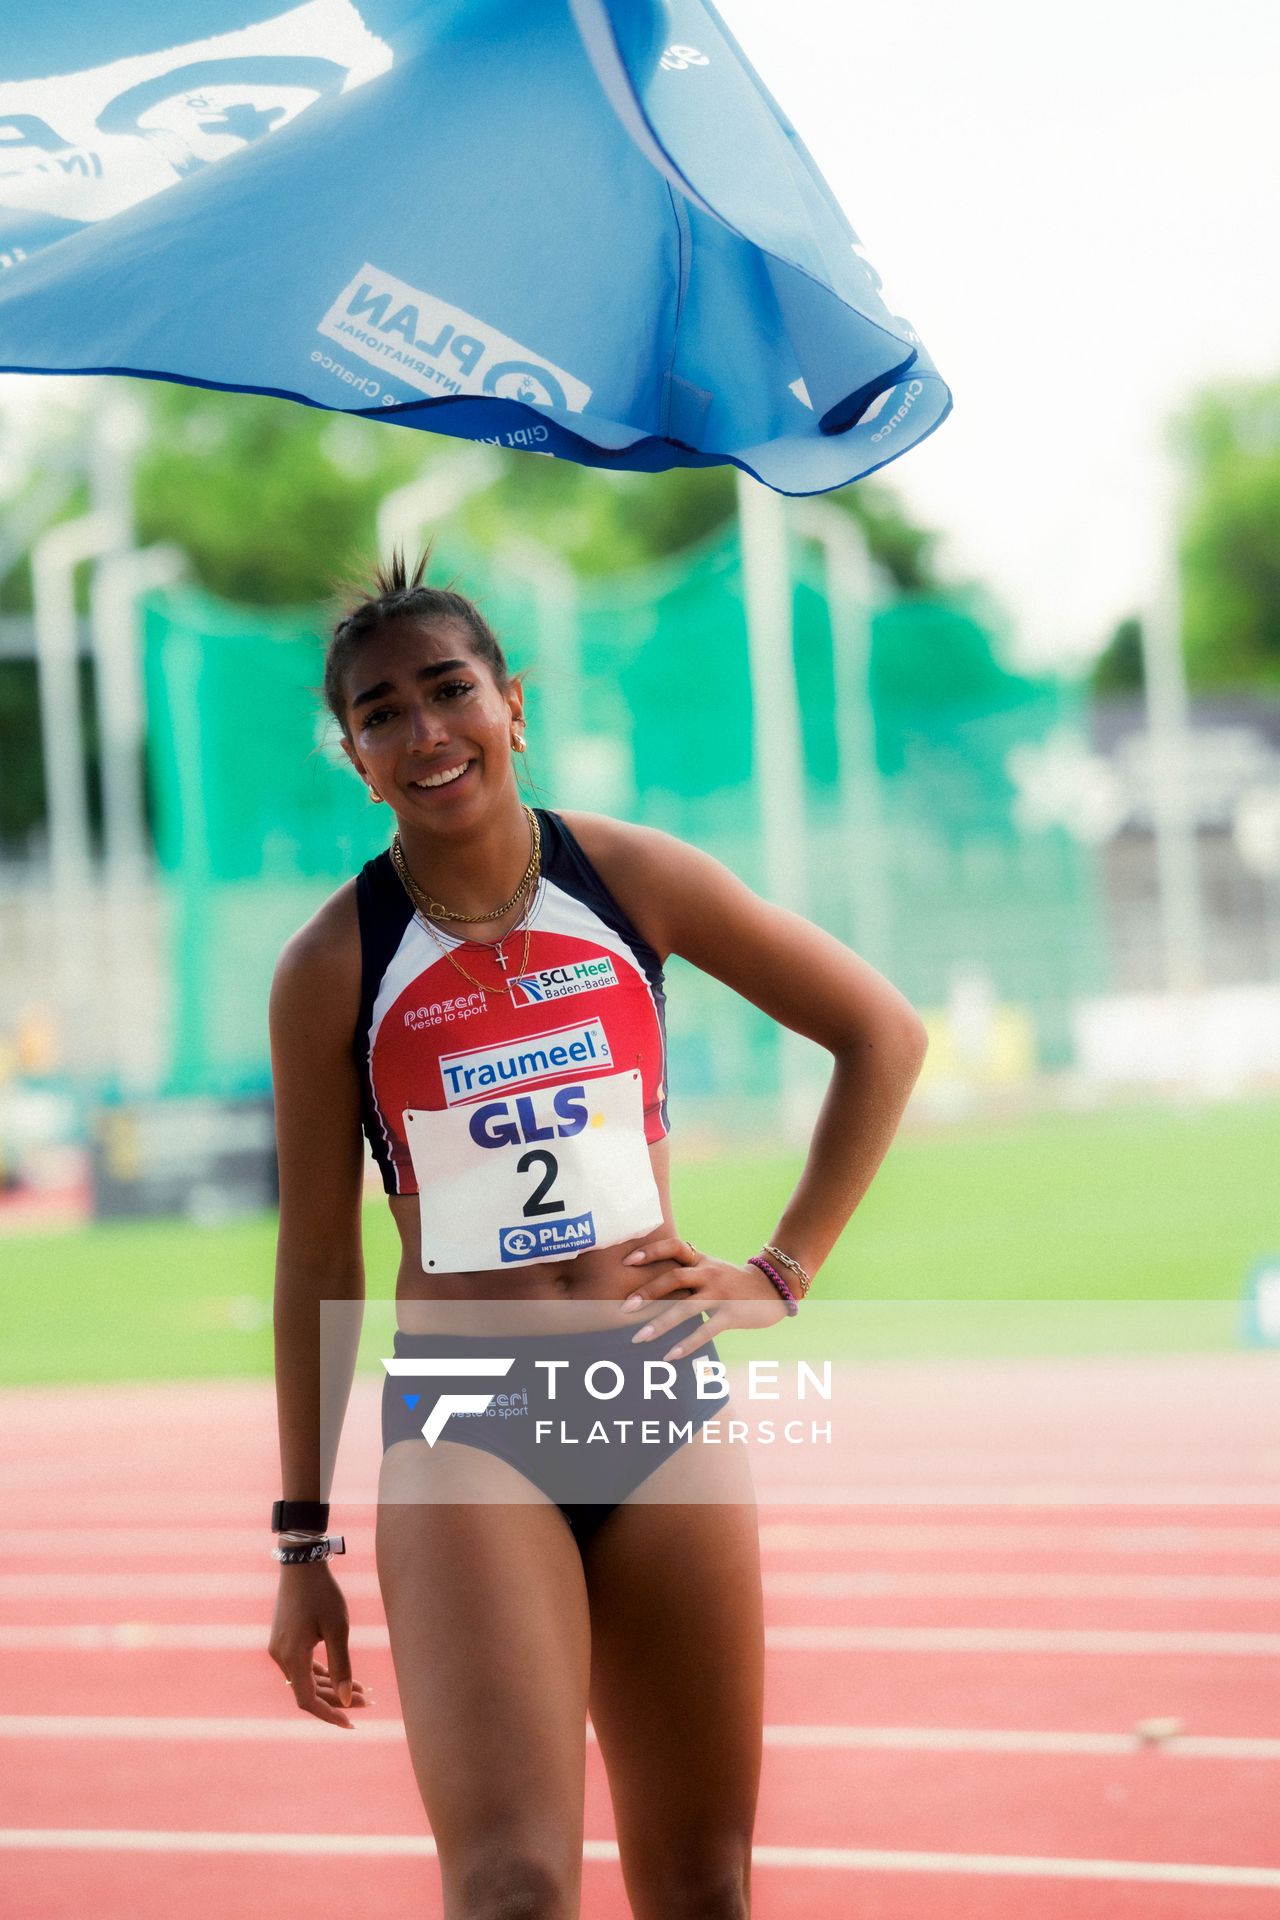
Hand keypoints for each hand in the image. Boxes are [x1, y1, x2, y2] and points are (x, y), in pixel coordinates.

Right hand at [268, 1560, 371, 1729]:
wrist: (301, 1563)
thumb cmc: (323, 1593)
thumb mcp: (338, 1629)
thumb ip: (341, 1667)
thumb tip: (348, 1699)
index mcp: (292, 1657)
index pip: (307, 1701)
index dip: (329, 1715)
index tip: (351, 1723)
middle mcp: (281, 1657)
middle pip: (308, 1691)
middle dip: (338, 1699)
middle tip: (369, 1701)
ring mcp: (279, 1649)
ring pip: (306, 1679)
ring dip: (331, 1687)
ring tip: (363, 1690)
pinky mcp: (283, 1640)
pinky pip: (302, 1666)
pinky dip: (321, 1673)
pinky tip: (341, 1677)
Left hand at [618, 1235, 789, 1359]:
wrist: (773, 1288)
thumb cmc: (732, 1281)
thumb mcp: (710, 1269)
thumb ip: (685, 1272)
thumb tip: (648, 1285)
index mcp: (701, 1259)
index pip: (673, 1247)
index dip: (650, 1251)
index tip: (627, 1261)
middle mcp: (709, 1273)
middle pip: (674, 1278)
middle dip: (647, 1293)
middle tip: (624, 1307)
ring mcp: (721, 1294)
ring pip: (685, 1308)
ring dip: (659, 1324)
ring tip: (638, 1338)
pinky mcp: (731, 1314)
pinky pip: (705, 1330)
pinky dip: (686, 1344)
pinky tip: (669, 1355)